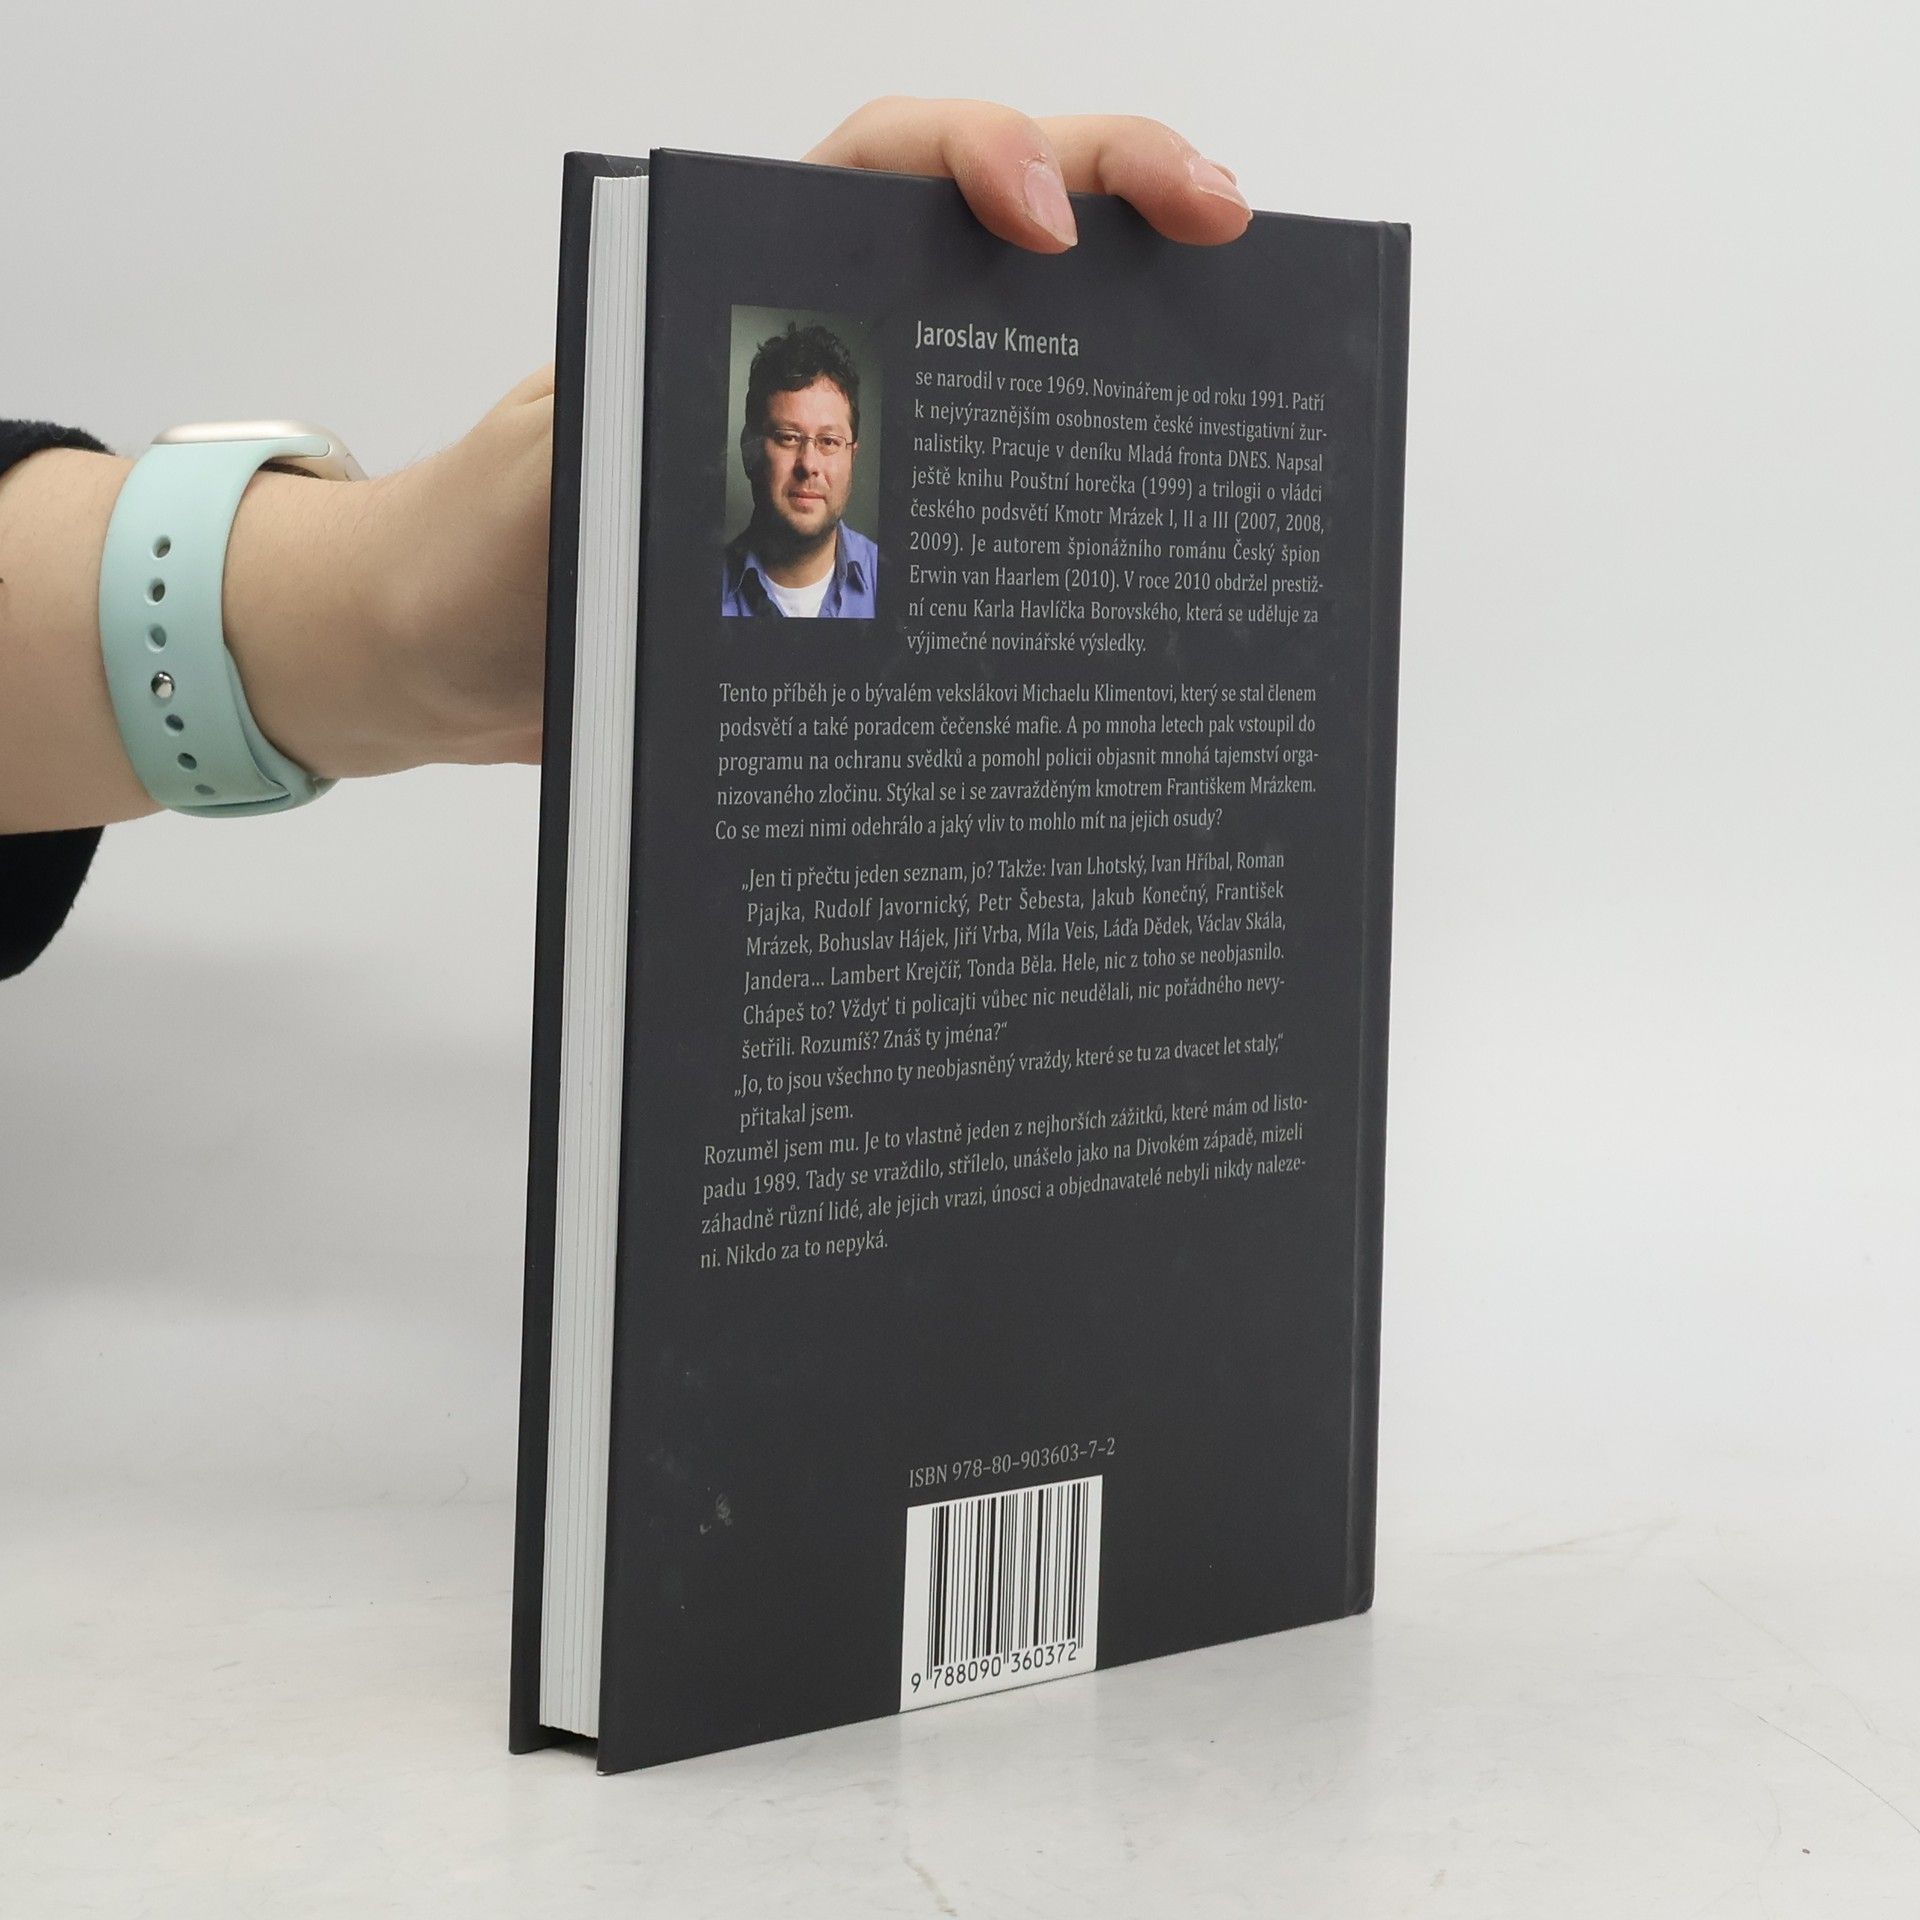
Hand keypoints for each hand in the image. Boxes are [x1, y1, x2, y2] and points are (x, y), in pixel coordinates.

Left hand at [340, 102, 1253, 773]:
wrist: (437, 664)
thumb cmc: (470, 566)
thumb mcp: (547, 496)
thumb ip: (641, 454)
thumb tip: (771, 467)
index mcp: (726, 291)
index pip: (876, 167)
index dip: (979, 158)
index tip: (1055, 223)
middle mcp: (806, 340)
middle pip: (981, 224)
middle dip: (1115, 188)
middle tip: (1226, 228)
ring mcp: (850, 434)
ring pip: (1008, 341)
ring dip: (1122, 325)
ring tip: (1234, 347)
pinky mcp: (859, 530)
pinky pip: (982, 482)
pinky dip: (1070, 475)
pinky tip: (1138, 516)